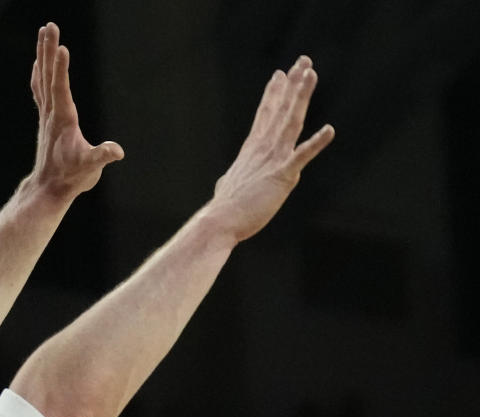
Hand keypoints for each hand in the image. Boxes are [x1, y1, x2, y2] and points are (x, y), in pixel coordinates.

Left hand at [27, 22, 123, 199]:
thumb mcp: (91, 169)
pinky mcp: (45, 120)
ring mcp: (46, 115)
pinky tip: (37, 64)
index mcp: (63, 119)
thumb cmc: (71, 178)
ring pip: (42, 78)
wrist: (49, 188)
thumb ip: (102, 157)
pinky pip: (40, 90)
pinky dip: (39, 73)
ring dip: (42, 54)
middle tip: (49, 25)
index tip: (61, 46)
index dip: (60, 68)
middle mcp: (51, 113)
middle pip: (48, 75)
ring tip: (43, 33)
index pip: (61, 88)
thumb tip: (117, 152)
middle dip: (49, 49)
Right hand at [208, 55, 333, 242]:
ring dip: (302, 97)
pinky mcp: (282, 176)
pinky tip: (329, 130)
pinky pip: (302, 156)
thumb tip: (224, 184)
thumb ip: (232, 180)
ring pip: (291, 121)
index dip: (273, 93)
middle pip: (281, 110)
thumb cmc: (224, 209)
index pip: (265, 115)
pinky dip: (316, 143)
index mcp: (252, 150)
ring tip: (311, 74)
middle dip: (292, 84)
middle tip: (303, 61)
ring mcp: (273, 160)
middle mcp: (263, 148)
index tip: (279, 74)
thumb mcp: (227, 187)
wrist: (221, 221)